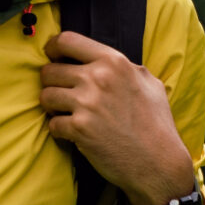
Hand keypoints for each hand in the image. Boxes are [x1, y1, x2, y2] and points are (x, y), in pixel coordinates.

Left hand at [38, 30, 196, 204]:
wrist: (159, 163)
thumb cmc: (156, 124)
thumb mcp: (149, 84)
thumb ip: (125, 67)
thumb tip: (104, 59)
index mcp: (114, 61)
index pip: (66, 40)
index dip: (52, 48)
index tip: (52, 57)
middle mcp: (98, 77)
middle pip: (49, 71)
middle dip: (52, 83)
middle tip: (63, 94)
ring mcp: (87, 103)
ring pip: (45, 96)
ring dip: (53, 107)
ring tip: (68, 114)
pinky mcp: (78, 128)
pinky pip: (52, 123)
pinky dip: (59, 130)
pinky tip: (74, 134)